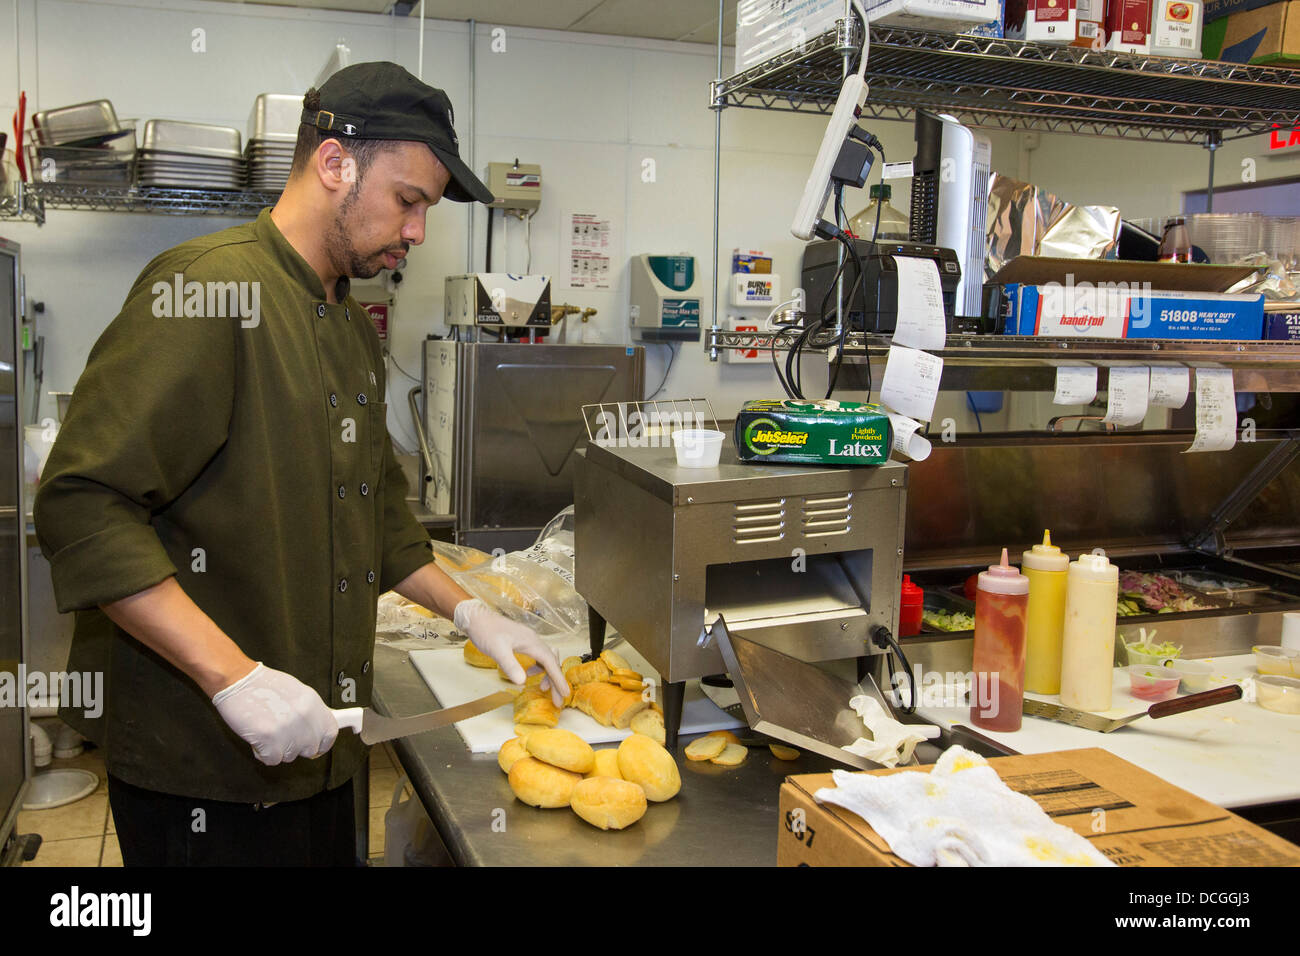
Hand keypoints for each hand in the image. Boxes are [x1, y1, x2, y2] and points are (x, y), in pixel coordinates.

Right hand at [212, 663, 338, 764]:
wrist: (237, 680)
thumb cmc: (263, 685)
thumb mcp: (296, 692)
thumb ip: (309, 711)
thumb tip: (316, 729)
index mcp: (312, 704)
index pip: (330, 733)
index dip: (323, 743)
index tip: (316, 747)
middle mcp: (304, 717)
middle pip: (310, 748)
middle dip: (296, 747)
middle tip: (282, 737)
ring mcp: (287, 729)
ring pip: (290, 756)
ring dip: (278, 749)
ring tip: (267, 731)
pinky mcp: (269, 738)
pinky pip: (273, 760)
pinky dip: (263, 753)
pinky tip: (258, 738)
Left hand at [454, 599, 569, 705]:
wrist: (476, 618)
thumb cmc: (486, 632)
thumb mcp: (497, 650)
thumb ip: (510, 665)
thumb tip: (522, 682)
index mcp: (532, 642)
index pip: (550, 662)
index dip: (558, 679)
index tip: (565, 694)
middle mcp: (534, 640)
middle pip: (551, 662)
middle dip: (556, 681)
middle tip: (557, 699)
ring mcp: (529, 640)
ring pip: (546, 659)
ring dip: (548, 674)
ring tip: (542, 688)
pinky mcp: (522, 642)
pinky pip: (538, 656)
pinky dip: (539, 667)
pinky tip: (529, 673)